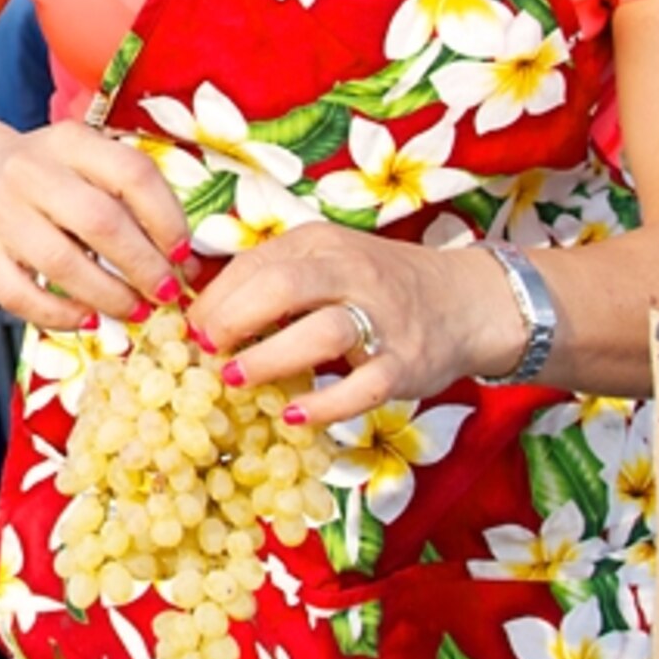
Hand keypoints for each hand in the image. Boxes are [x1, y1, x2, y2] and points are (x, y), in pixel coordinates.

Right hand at [0, 122, 191, 329]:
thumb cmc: (48, 177)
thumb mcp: (88, 165)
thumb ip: (133, 203)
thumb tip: (186, 263)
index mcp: (69, 141)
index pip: (131, 173)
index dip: (166, 217)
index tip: (182, 252)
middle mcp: (30, 170)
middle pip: (99, 221)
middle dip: (143, 266)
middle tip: (166, 292)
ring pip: (61, 263)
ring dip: (109, 296)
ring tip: (134, 311)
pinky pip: (21, 295)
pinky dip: (61, 316)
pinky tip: (87, 319)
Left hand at [192, 228, 524, 425]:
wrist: (466, 301)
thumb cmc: (376, 286)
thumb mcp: (326, 261)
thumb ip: (273, 278)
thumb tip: (202, 313)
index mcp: (322, 244)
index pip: (256, 263)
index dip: (216, 299)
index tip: (191, 330)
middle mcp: (352, 272)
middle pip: (281, 285)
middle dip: (233, 319)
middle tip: (207, 351)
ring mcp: (382, 319)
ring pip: (320, 332)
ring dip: (269, 359)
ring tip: (236, 379)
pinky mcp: (405, 363)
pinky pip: (362, 386)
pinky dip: (324, 404)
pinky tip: (293, 415)